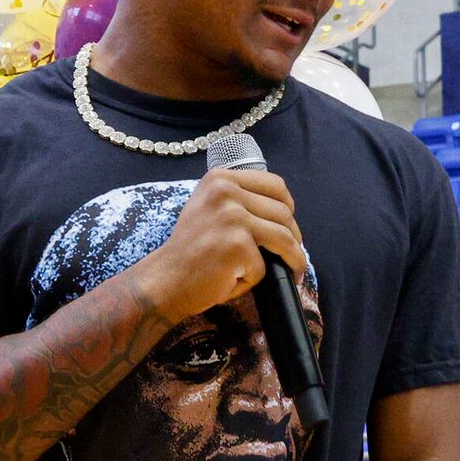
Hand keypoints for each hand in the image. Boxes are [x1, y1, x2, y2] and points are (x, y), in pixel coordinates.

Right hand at [129, 167, 302, 327]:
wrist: (164, 280)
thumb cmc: (189, 252)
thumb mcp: (209, 210)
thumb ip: (238, 201)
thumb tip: (284, 213)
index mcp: (220, 178)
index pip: (275, 184)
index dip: (288, 208)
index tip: (289, 226)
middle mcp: (226, 191)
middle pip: (283, 213)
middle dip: (295, 239)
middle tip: (292, 257)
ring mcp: (232, 217)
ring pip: (283, 239)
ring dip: (292, 260)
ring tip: (291, 273)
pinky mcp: (238, 245)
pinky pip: (265, 266)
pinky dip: (254, 279)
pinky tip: (235, 282)